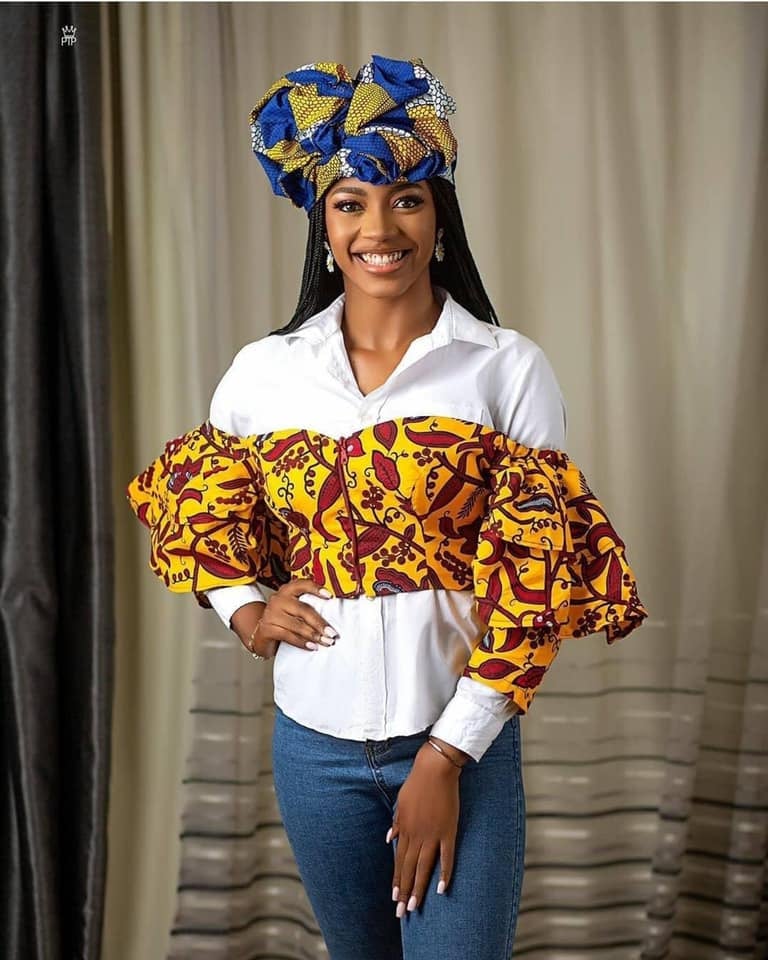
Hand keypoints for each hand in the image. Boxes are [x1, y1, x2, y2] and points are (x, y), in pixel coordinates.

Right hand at [231, 579, 338, 657]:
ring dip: (314, 635)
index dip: (316, 589)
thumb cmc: (284, 621)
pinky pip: (288, 636)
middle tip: (332, 633)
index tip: (330, 596)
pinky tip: (312, 646)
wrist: (261, 634)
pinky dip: (302, 642)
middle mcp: (278, 599)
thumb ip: (308, 608)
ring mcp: (271, 614)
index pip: (302, 585)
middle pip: (303, 609)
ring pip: (297, 625)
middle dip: (320, 623)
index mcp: (287, 591)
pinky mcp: (267, 629)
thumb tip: (331, 620)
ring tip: (325, 641)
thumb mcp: (294, 610)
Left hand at [388, 743, 463, 916]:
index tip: (394, 898)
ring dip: (419, 889)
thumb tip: (389, 838)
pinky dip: (445, 873)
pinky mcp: (448, 830)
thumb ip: (396, 822)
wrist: (435, 769)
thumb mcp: (401, 802)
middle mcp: (416, 835)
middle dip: (405, 891)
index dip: (397, 880)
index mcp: (404, 828)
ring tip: (415, 907)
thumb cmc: (417, 783)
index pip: (399, 860)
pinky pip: (447, 856)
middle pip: (409, 868)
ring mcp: (433, 834)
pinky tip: (442, 889)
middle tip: (402, 912)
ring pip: (424, 867)